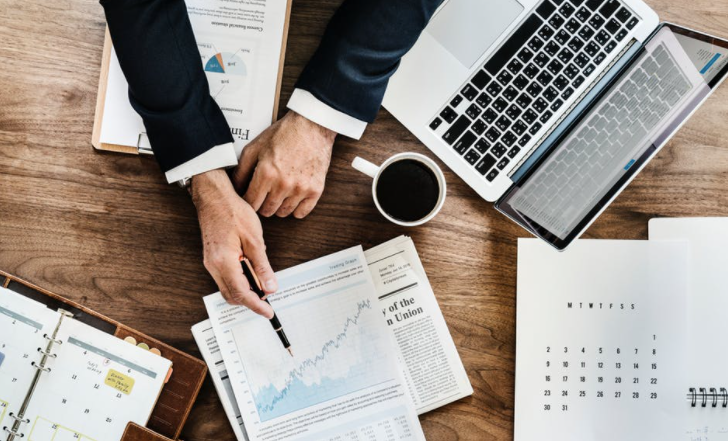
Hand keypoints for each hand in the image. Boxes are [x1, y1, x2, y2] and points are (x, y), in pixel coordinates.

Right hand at [191, 169, 276, 316]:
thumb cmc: (233, 212)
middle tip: (268, 298)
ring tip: (262, 284)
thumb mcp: (255, 240)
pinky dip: (239, 281)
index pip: (241, 293)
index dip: (256, 306)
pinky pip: (225, 278)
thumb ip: (262, 266)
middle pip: (232, 295)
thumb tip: (270, 286)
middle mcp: (213, 266)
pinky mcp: (212, 258)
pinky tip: (251, 272)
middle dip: (250, 301)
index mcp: (223, 262)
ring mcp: (210, 263)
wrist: (214, 197)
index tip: (268, 312)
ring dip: (245, 290)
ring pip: (227, 288)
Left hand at [232, 111, 335, 217]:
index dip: (248, 201)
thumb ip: (241, 170)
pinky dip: (295, 208)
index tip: (250, 197)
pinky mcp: (315, 190)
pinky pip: (301, 213)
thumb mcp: (255, 147)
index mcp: (266, 173)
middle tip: (264, 193)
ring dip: (278, 206)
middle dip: (262, 204)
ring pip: (283, 213)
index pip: (251, 203)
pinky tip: (292, 197)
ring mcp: (301, 188)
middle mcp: (283, 184)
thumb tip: (234, 189)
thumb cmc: (283, 134)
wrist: (312, 126)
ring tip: (279, 192)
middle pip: (266, 211)